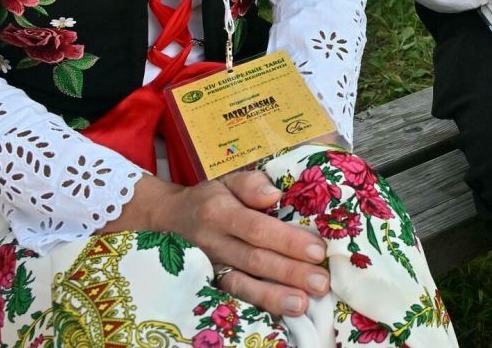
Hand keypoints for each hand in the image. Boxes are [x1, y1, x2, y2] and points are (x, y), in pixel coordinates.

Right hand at [136, 172, 330, 316]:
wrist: (170, 218)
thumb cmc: (211, 198)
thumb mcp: (227, 181)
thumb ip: (250, 183)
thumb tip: (274, 194)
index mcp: (220, 213)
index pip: (257, 228)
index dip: (287, 241)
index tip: (317, 250)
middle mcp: (213, 242)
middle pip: (254, 260)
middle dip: (289, 273)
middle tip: (321, 282)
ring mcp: (210, 266)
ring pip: (242, 284)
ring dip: (273, 296)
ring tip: (302, 304)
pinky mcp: (209, 282)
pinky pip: (233, 296)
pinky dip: (257, 305)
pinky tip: (280, 311)